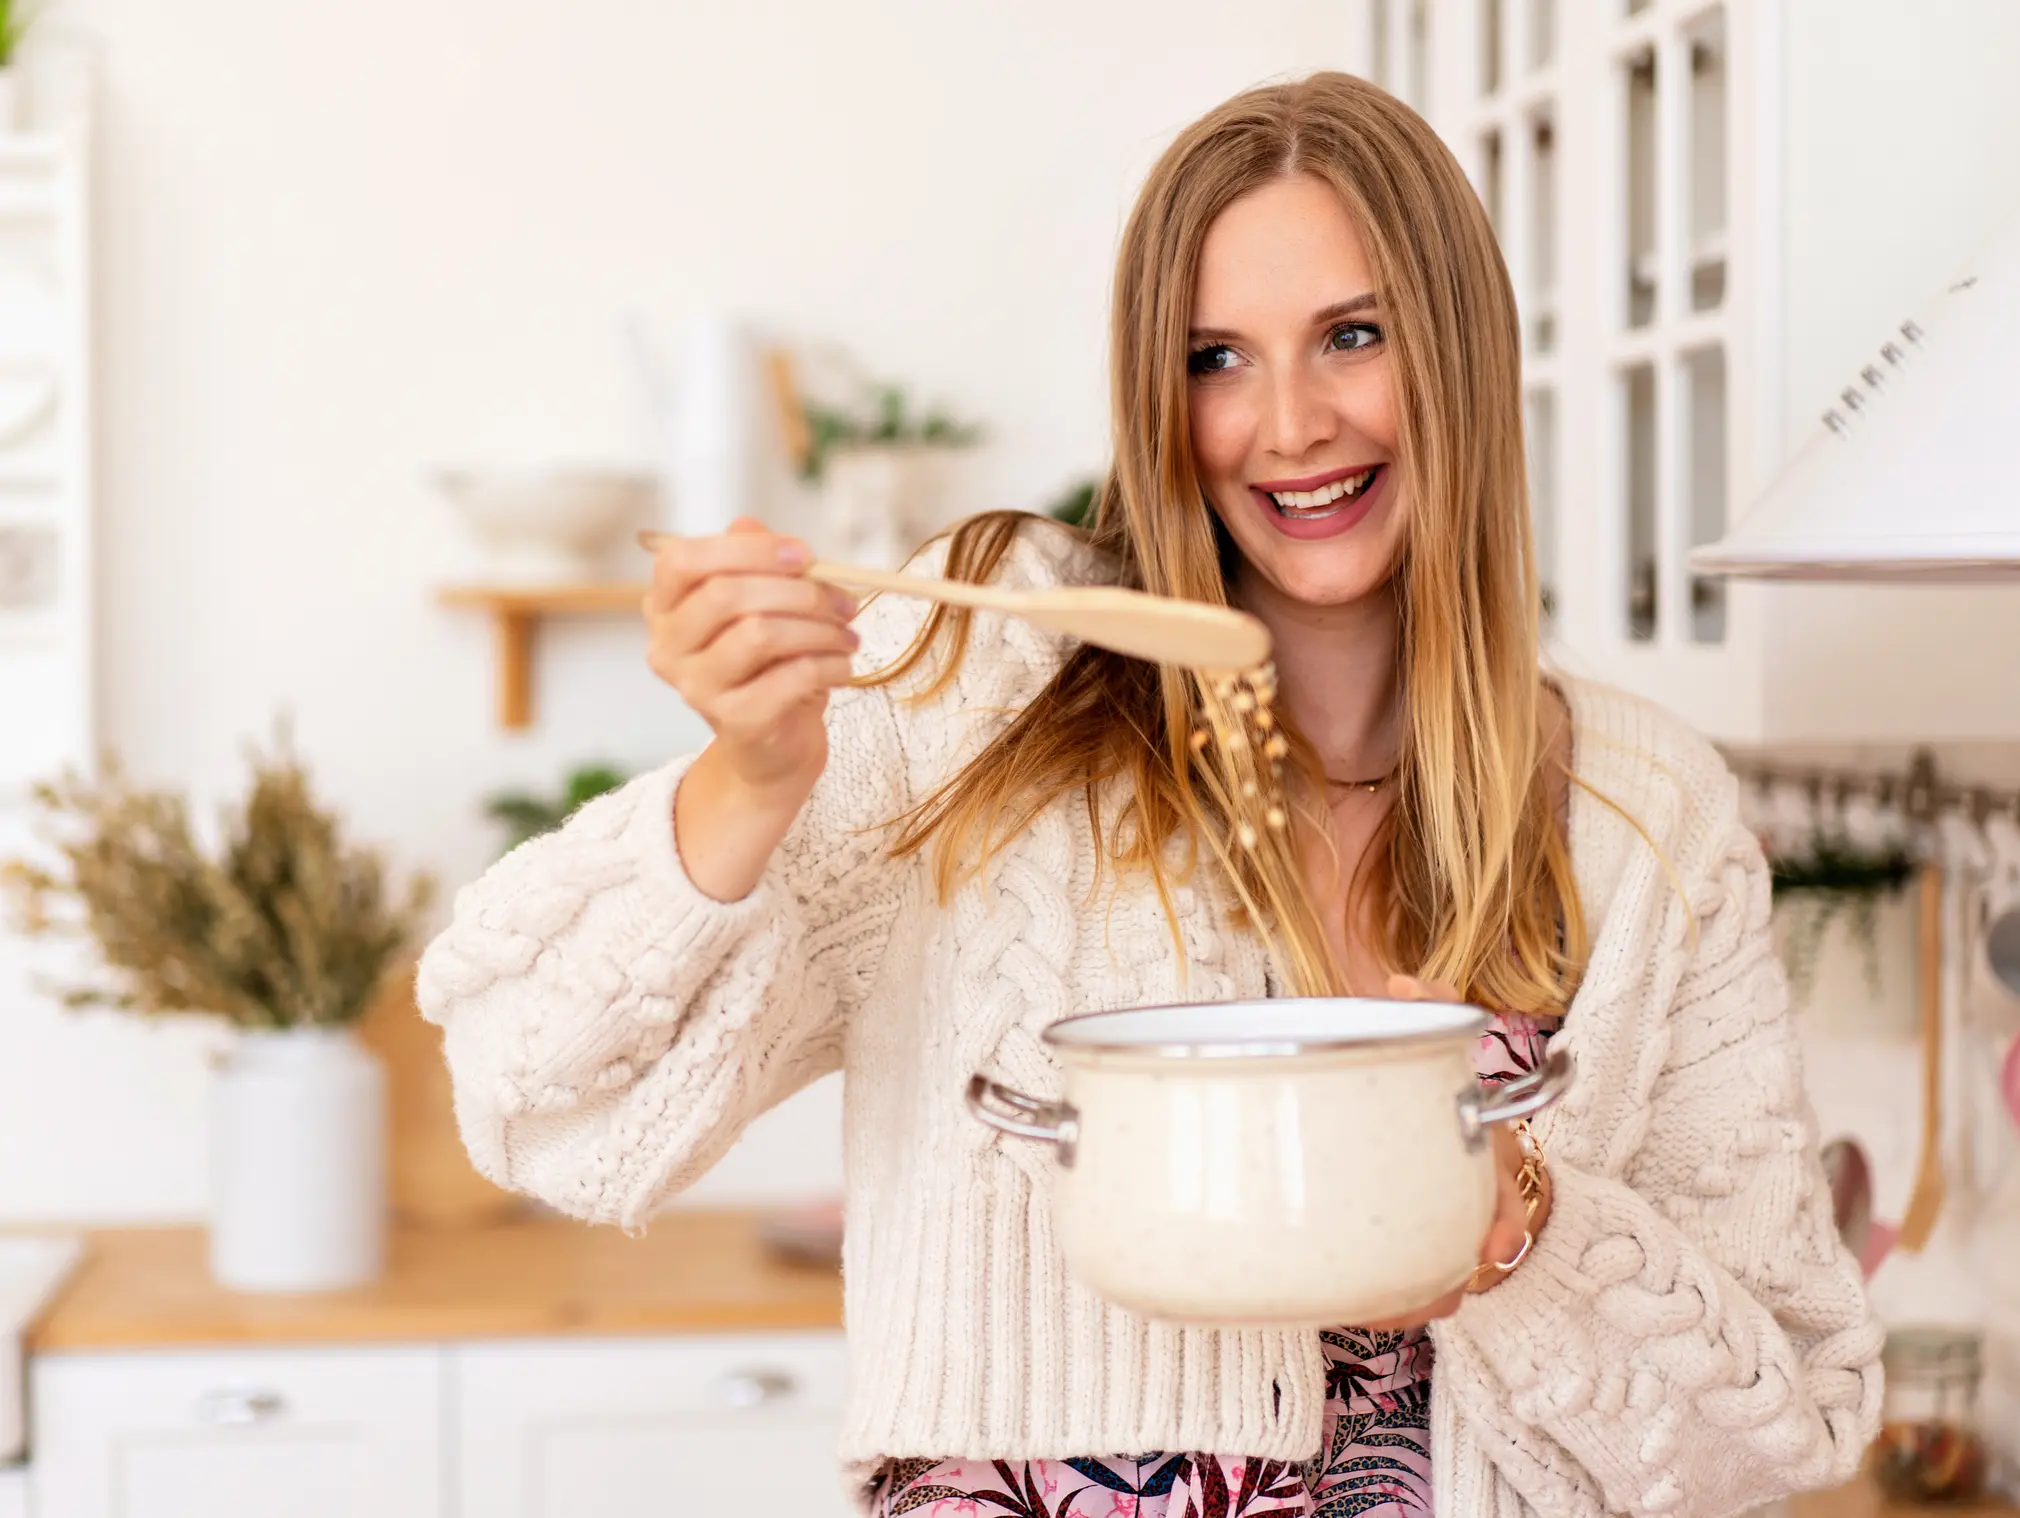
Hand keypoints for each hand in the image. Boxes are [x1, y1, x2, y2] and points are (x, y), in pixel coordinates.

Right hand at [644, 519, 859, 806]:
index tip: (804, 554)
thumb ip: (751, 562)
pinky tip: (843, 665)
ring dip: (819, 628)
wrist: (773, 743)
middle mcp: (667, 648)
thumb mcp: (760, 603)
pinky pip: (790, 676)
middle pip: (726, 595)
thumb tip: (749, 525)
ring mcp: (695, 688)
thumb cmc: (767, 664)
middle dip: (798, 590)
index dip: (747, 549)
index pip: (683, 560)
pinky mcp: (735, 720)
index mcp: (664, 608)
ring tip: (847, 636)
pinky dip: (829, 665)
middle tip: (843, 600)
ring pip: (760, 633)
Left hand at [1353, 974, 1541, 1330]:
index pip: (1503, 1185)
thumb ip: (1426, 999)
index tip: (1497, 1243)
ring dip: (1418, 1297)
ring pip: (1440, 1276)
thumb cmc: (1401, 1048)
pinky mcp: (1395, 1233)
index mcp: (1478, 1142)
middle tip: (1430, 1296)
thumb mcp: (1414, 1023)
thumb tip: (1405, 987)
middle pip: (1475, 1246)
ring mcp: (1432, 1210)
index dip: (1504, 1218)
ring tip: (1379, 1309)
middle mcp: (1463, 1182)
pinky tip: (1352, 1303)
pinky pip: (1400, 1280)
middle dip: (1455, 1279)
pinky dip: (1381, 1298)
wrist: (1372, 1070)